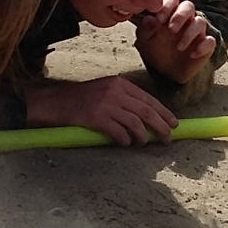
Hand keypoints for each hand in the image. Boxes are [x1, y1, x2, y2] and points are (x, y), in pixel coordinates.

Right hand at [24, 75, 176, 145]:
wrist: (54, 101)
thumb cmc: (79, 99)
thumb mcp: (104, 90)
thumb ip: (123, 99)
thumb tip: (145, 117)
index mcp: (119, 83)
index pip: (148, 99)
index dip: (164, 112)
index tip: (173, 123)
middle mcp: (115, 91)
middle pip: (146, 111)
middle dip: (161, 126)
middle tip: (167, 138)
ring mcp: (106, 104)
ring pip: (135, 123)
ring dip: (143, 136)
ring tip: (144, 143)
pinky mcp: (96, 117)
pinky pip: (119, 132)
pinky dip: (125, 140)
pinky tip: (126, 143)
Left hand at [134, 0, 216, 84]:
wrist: (165, 73)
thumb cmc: (155, 51)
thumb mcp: (145, 41)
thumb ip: (145, 29)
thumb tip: (150, 19)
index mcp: (169, 14)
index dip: (167, 5)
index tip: (159, 19)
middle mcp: (185, 20)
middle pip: (189, 6)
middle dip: (180, 15)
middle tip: (171, 29)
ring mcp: (196, 32)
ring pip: (200, 22)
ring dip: (190, 33)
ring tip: (179, 47)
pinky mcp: (205, 46)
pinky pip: (210, 41)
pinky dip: (203, 47)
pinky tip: (192, 54)